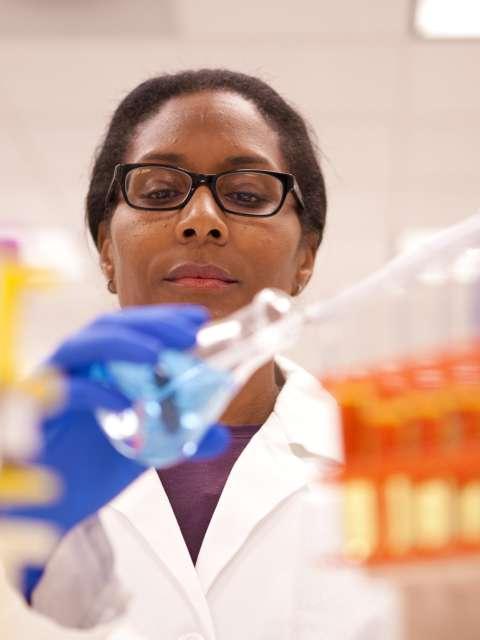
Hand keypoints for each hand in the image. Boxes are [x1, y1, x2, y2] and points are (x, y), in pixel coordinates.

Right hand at [2, 305, 228, 596]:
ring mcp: (54, 385)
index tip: (199, 319)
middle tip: (188, 333)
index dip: (165, 319)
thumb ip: (180, 438)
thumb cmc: (94, 468)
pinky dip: (93, 391)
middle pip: (109, 326)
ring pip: (80, 345)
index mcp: (102, 366)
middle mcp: (77, 367)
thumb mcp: (146, 449)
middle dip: (150, 324)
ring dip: (121, 343)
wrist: (55, 507)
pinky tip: (123, 404)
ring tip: (156, 354)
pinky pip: (62, 391)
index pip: (132, 328)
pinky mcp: (36, 411)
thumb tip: (220, 435)